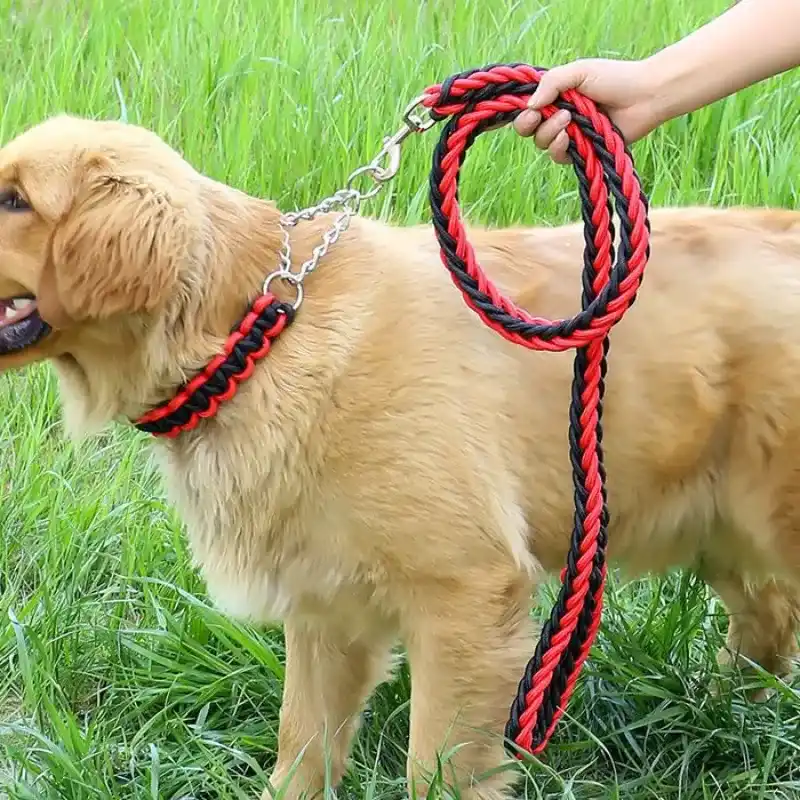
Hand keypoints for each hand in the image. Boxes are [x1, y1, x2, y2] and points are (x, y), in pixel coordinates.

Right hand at [513, 58, 661, 163]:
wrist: (644, 97)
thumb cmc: (615, 78)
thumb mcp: (579, 71)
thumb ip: (552, 82)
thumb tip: (529, 105)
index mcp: (556, 96)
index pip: (527, 108)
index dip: (523, 112)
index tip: (530, 109)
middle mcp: (558, 116)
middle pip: (528, 129)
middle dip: (530, 125)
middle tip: (541, 116)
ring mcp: (569, 135)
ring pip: (542, 143)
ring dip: (549, 133)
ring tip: (568, 120)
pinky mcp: (580, 152)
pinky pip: (558, 157)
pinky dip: (559, 148)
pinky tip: (568, 138)